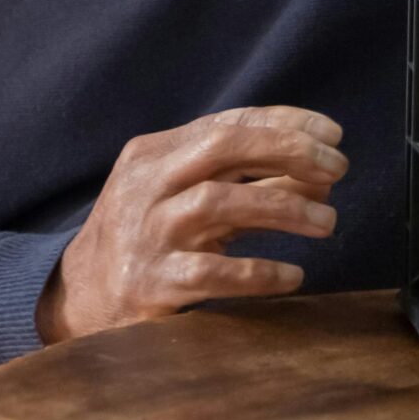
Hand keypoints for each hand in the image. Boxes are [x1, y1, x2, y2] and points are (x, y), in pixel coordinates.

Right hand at [37, 106, 346, 342]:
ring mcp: (148, 233)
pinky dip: (260, 273)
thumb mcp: (179, 195)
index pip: (225, 124)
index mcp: (152, 154)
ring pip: (221, 203)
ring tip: (328, 220)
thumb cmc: (144, 238)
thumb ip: (237, 180)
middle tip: (338, 167)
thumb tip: (315, 171)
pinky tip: (294, 274)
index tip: (332, 134)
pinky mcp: (153, 282)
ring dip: (284, 206)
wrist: (80, 295)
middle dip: (287, 151)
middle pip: (222, 148)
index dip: (284, 124)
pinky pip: (214, 274)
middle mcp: (147, 185)